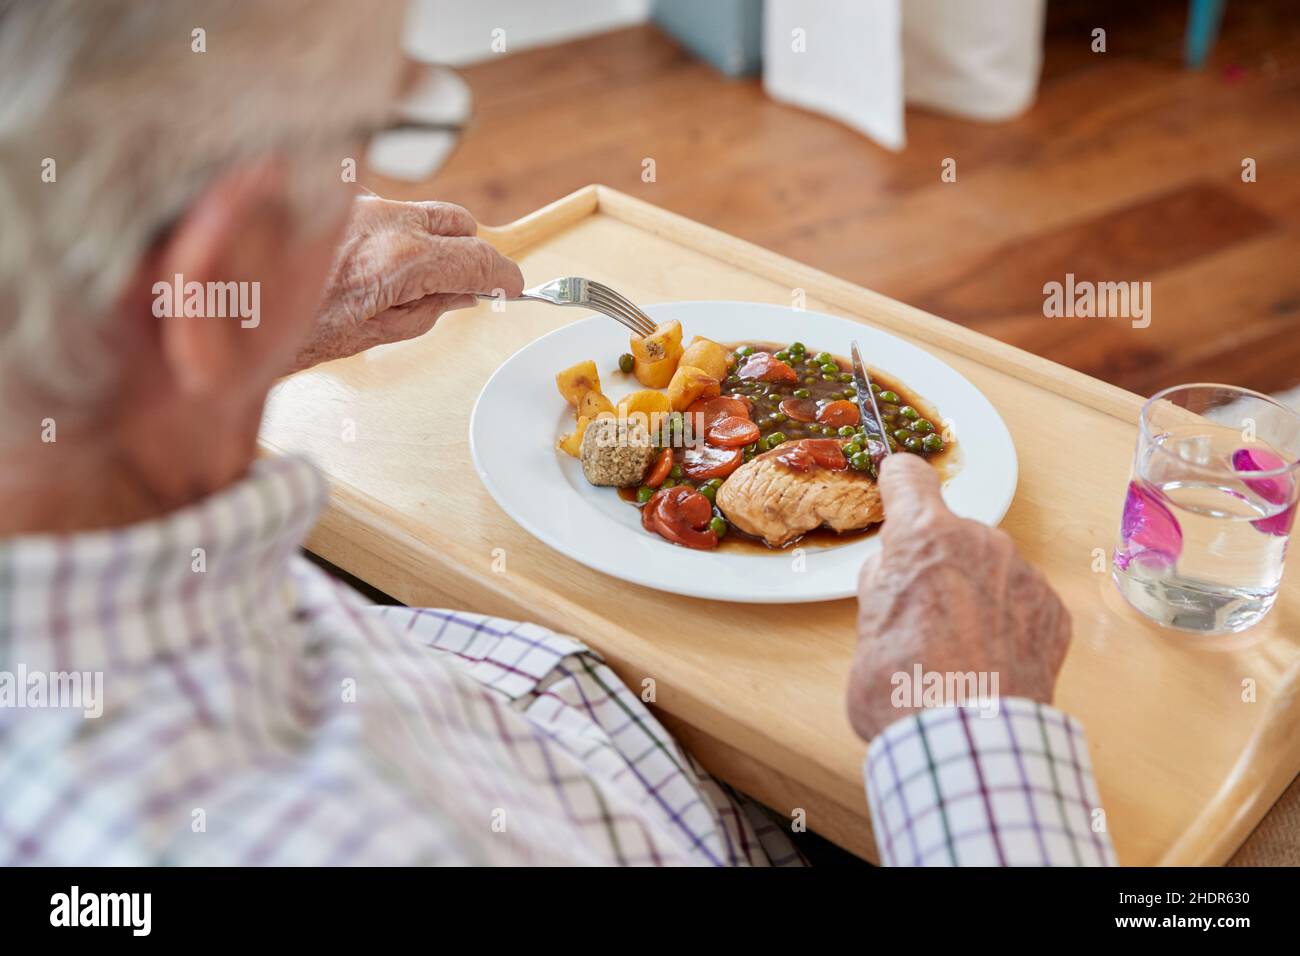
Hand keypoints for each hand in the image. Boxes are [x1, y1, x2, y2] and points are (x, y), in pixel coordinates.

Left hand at [294, 196, 523, 370]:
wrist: (231, 311)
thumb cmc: (293, 332)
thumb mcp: (377, 335)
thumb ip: (431, 309)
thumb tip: (463, 295)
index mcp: (402, 260)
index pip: (478, 258)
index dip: (504, 276)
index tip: (513, 287)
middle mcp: (383, 220)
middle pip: (459, 221)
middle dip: (469, 250)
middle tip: (465, 283)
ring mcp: (357, 204)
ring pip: (420, 211)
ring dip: (428, 239)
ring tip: (407, 278)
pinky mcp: (332, 200)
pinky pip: (379, 208)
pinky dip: (387, 231)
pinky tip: (365, 263)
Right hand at [846, 453, 1070, 741]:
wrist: (966, 743)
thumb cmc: (903, 688)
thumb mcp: (865, 627)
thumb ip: (884, 584)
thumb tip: (897, 573)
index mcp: (923, 537)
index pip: (908, 477)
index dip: (898, 484)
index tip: (896, 489)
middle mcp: (980, 541)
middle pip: (952, 534)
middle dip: (938, 563)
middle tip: (920, 615)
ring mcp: (1023, 575)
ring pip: (991, 568)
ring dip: (976, 593)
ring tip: (960, 649)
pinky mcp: (1053, 611)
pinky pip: (1022, 601)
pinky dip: (1008, 623)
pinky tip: (991, 661)